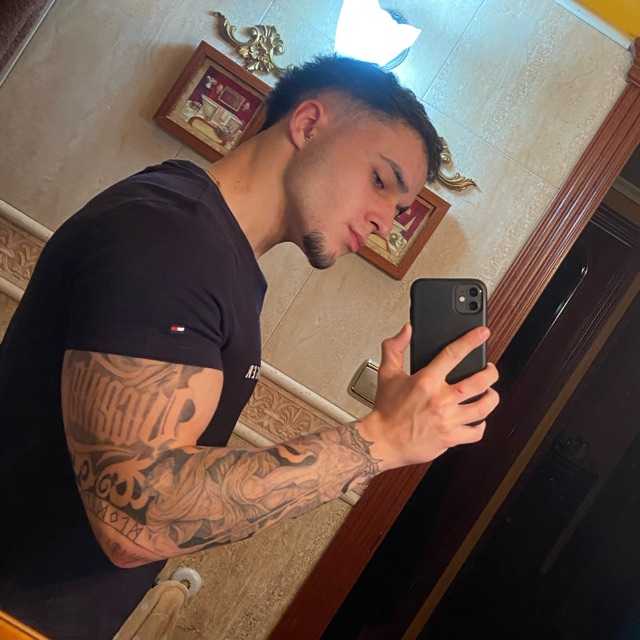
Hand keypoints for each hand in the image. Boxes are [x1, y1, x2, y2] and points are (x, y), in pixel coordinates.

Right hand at [359, 324, 499, 470]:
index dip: (471, 340)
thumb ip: (395, 347)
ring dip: (492, 397)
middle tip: (490, 369)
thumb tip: (407, 330)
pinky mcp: (450, 438)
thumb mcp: (387, 373)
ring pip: (483, 407)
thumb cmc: (386, 410)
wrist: (383, 441)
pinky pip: (476, 432)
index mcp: (426, 382)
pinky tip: (479, 419)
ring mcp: (448, 420)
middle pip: (479, 381)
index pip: (454, 354)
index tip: (482, 333)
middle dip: (491, 372)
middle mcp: (440, 400)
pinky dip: (482, 424)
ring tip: (490, 392)